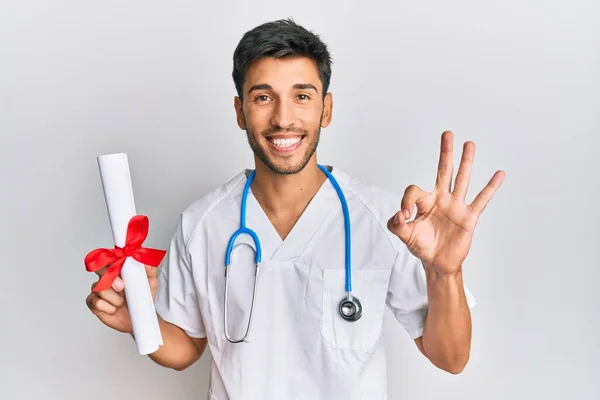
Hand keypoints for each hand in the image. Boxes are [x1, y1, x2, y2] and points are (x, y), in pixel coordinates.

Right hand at [86, 265, 157, 333]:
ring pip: (101, 289)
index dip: (112, 259)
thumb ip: (150, 271)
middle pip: (99, 269)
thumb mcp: (151, 284)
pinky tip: (114, 309)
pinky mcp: (93, 302)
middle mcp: (106, 277)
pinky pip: (96, 302)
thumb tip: (148, 263)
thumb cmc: (142, 299)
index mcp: (118, 269)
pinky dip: (108, 307)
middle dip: (111, 278)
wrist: (138, 318)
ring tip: (122, 302)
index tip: (120, 266)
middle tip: (122, 287)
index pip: (110, 258)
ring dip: (115, 298)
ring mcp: (98, 290)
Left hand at [387, 131, 504, 274]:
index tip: (404, 216)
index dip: (406, 201)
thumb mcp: (404, 236)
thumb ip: (396, 225)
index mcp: (424, 202)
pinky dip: (491, 187)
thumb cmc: (421, 246)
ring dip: (466, 162)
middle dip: (445, 153)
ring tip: (469, 144)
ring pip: (462, 180)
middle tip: (447, 134)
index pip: (414, 191)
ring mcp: (456, 206)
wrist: (438, 263)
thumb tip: (399, 215)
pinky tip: (499, 174)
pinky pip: (481, 200)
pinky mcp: (469, 217)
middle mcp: (441, 199)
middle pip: (444, 171)